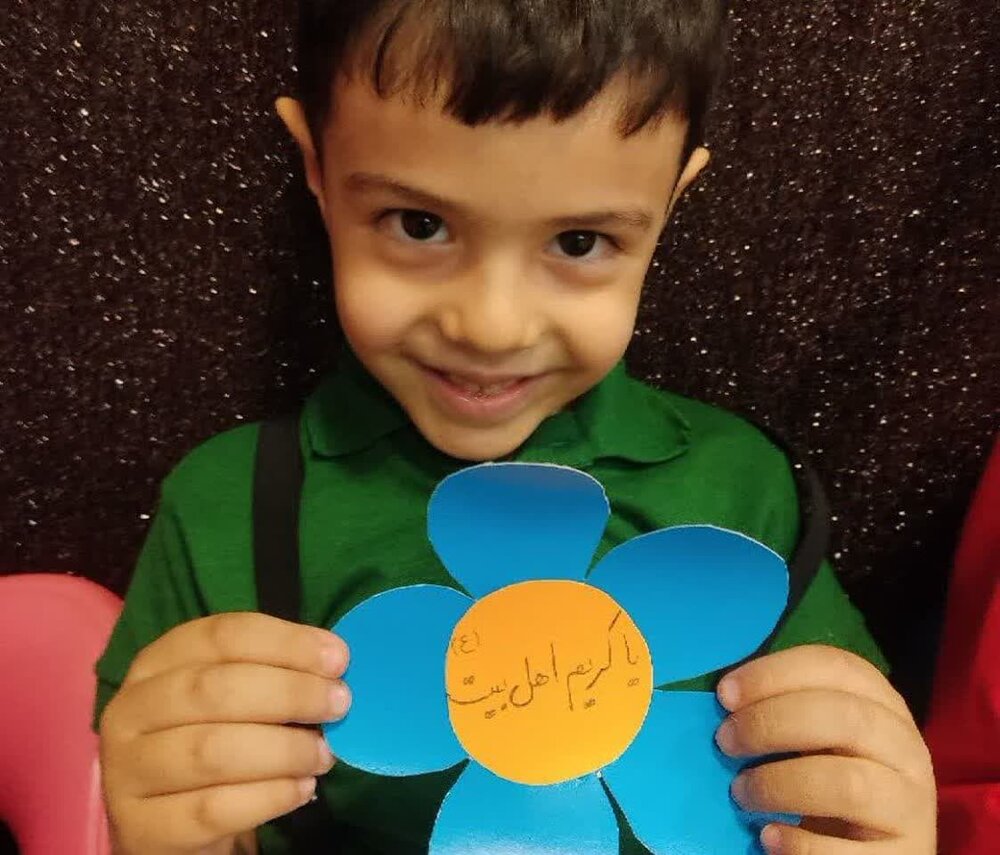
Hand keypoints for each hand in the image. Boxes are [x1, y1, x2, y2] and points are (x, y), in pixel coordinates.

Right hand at [99, 612, 351, 854]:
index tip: (338, 658)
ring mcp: (128, 771)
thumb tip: (334, 662)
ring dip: (283, 750)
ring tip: (323, 755)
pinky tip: (301, 788)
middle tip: (339, 704)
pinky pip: (213, 809)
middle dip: (290, 693)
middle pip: (215, 689)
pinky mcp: (142, 827)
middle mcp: (131, 709)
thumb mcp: (230, 696)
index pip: (222, 636)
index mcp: (157, 662)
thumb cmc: (211, 739)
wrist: (165, 821)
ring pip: (212, 751)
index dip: (286, 643)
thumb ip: (271, 672)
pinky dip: (268, 796)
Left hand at [714, 645, 935, 853]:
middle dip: (771, 723)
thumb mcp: (819, 736)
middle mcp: (905, 747)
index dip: (775, 674)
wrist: (876, 849)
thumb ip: (786, 710)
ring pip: (848, 784)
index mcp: (882, 704)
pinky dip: (801, 844)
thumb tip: (727, 697)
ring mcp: (912, 805)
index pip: (836, 667)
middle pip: (844, 717)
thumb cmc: (831, 779)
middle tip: (726, 741)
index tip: (725, 694)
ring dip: (780, 784)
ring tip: (741, 793)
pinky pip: (850, 852)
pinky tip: (770, 837)